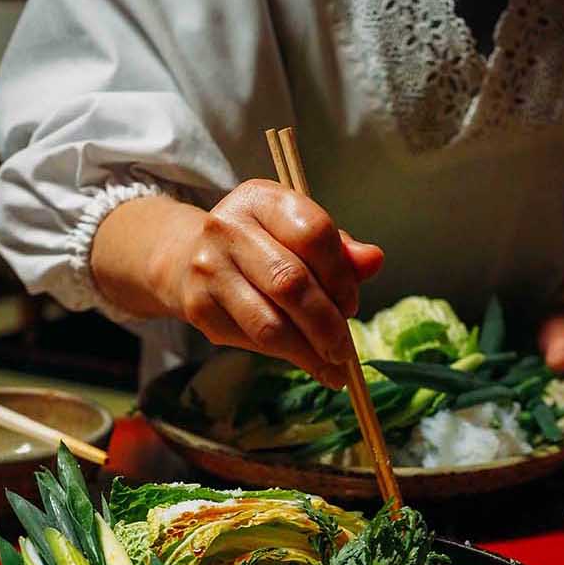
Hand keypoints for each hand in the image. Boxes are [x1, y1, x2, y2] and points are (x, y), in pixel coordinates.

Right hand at [91, 183, 384, 387]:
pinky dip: (282, 356)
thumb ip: (340, 250)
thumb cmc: (260, 245)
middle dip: (326, 324)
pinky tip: (301, 359)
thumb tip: (374, 261)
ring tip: (331, 366)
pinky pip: (249, 340)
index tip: (352, 304)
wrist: (189, 257)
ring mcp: (207, 268)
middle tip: (345, 350)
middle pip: (290, 282)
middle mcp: (226, 228)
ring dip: (307, 351)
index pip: (313, 234)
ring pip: (269, 323)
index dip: (341, 276)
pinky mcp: (197, 306)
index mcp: (260, 198)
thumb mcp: (298, 234)